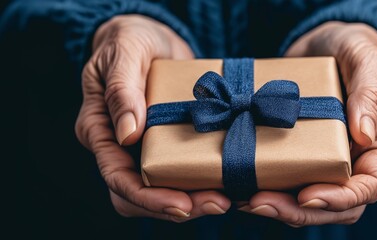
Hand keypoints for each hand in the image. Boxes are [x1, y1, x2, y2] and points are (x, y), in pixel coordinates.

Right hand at [75, 15, 229, 221]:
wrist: (153, 38)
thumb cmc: (130, 39)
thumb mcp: (125, 54)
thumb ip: (122, 90)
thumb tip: (128, 134)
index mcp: (99, 130)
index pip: (117, 177)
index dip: (148, 197)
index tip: (181, 205)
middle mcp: (119, 146)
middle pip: (140, 195)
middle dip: (175, 207)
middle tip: (216, 203)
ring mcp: (144, 147)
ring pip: (162, 189)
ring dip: (193, 199)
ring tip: (225, 199)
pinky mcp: (168, 143)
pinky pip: (181, 171)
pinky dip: (201, 181)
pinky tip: (225, 181)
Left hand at [239, 22, 376, 225]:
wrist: (325, 43)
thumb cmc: (356, 46)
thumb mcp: (368, 59)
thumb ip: (370, 93)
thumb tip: (366, 135)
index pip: (370, 186)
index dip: (340, 198)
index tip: (307, 196)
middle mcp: (359, 159)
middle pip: (337, 204)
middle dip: (301, 210)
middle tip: (261, 202)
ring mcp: (330, 159)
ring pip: (310, 200)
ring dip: (280, 206)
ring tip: (247, 200)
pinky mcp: (303, 154)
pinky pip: (290, 180)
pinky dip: (270, 188)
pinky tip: (245, 186)